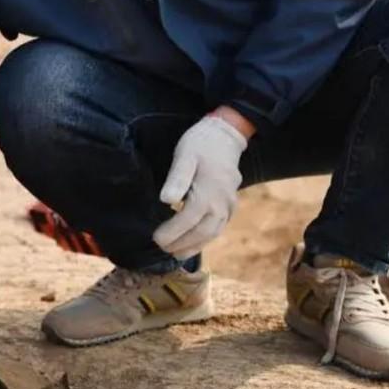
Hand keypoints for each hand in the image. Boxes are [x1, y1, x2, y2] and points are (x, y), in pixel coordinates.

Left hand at [154, 114, 247, 257]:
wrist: (226, 135)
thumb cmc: (200, 143)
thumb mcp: (184, 155)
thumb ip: (177, 178)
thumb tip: (167, 201)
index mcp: (208, 192)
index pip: (187, 220)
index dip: (172, 233)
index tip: (156, 239)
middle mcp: (222, 204)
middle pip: (201, 232)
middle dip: (181, 244)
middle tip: (162, 249)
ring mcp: (229, 206)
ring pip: (212, 234)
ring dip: (194, 246)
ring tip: (176, 253)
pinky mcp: (231, 205)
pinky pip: (219, 227)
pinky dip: (206, 238)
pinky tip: (194, 242)